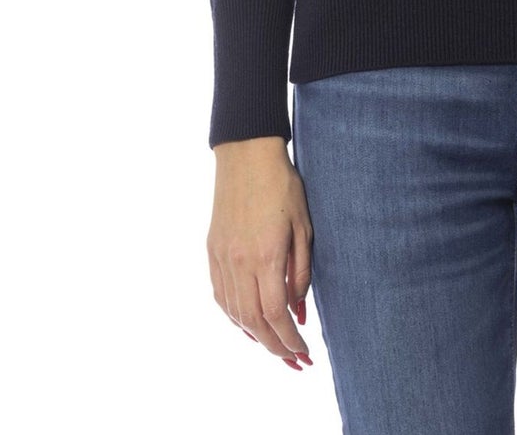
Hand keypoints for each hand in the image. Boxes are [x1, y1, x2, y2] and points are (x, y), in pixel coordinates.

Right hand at [207, 137, 315, 369]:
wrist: (246, 155)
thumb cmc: (282, 185)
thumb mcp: (303, 225)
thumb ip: (300, 271)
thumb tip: (299, 310)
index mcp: (265, 255)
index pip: (275, 313)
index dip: (289, 338)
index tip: (304, 352)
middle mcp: (239, 262)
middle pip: (254, 321)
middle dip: (275, 347)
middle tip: (294, 361)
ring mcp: (222, 258)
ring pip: (235, 312)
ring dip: (255, 336)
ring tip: (276, 347)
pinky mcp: (212, 251)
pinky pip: (221, 295)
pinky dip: (235, 316)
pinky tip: (249, 325)